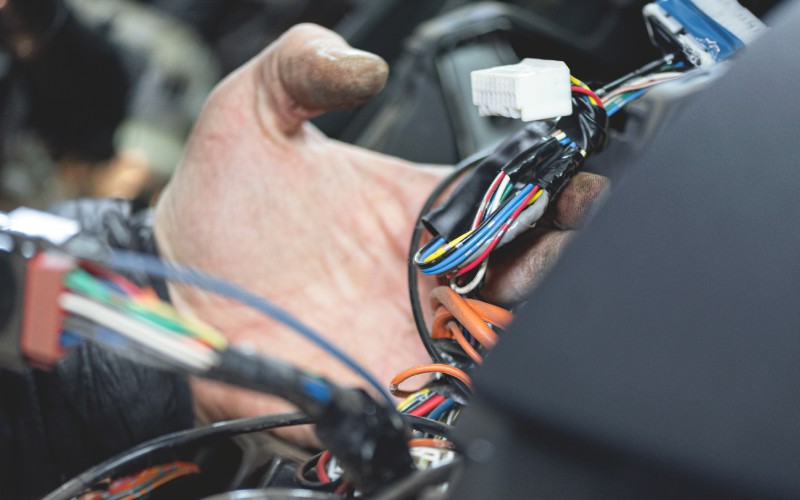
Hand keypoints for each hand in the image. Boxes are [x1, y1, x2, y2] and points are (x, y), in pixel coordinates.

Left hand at [153, 24, 608, 441]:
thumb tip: (363, 65)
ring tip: (514, 300)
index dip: (564, 196)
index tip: (567, 193)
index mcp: (430, 206)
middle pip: (542, 269)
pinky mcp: (405, 383)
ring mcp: (426, 331)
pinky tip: (493, 356)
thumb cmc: (222, 201)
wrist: (182, 288)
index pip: (526, 199)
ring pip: (520, 333)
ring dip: (540, 320)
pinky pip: (471, 389)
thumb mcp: (252, 109)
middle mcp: (440, 271)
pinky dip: (497, 380)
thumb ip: (303, 64)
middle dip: (566, 260)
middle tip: (542, 252)